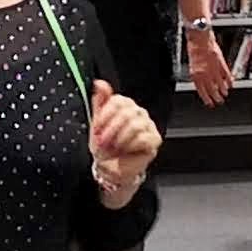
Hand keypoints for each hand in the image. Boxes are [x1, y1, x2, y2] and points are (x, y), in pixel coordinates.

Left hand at [87, 80, 162, 201]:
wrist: (110, 167)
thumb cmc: (104, 146)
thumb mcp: (97, 123)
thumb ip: (99, 101)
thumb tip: (100, 83)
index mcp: (125, 105)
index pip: (117, 101)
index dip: (105, 116)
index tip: (97, 128)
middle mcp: (138, 112)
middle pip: (126, 113)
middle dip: (111, 130)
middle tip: (104, 141)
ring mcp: (148, 125)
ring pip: (135, 125)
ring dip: (120, 139)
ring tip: (115, 146)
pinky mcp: (155, 139)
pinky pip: (143, 138)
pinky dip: (130, 146)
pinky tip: (126, 149)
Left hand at [184, 24, 234, 105]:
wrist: (200, 37)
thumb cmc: (194, 48)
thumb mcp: (192, 64)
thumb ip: (198, 74)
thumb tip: (202, 83)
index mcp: (195, 74)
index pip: (202, 90)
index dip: (206, 98)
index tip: (210, 103)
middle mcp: (204, 73)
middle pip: (212, 89)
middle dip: (216, 97)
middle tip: (219, 102)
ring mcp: (213, 68)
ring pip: (220, 84)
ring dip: (223, 91)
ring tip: (225, 95)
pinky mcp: (221, 63)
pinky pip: (226, 75)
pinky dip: (229, 81)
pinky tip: (230, 85)